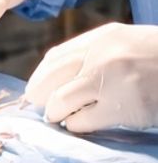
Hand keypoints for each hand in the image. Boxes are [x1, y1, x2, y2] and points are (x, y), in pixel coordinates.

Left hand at [25, 23, 157, 132]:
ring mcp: (112, 81)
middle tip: (43, 108)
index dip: (40, 78)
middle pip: (50, 80)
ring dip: (57, 114)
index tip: (35, 92)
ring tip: (64, 116)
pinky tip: (83, 122)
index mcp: (104, 38)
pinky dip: (76, 125)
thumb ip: (93, 53)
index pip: (55, 59)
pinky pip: (81, 121)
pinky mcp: (122, 108)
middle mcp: (103, 56)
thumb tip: (53, 75)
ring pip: (60, 103)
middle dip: (40, 98)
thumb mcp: (126, 44)